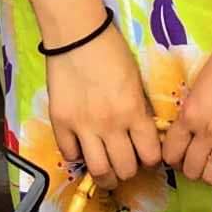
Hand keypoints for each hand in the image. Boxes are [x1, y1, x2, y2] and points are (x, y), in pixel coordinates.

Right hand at [46, 24, 161, 187]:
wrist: (77, 35)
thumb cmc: (112, 51)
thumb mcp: (136, 82)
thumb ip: (139, 111)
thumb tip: (141, 135)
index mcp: (134, 112)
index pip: (150, 155)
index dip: (151, 160)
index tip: (147, 157)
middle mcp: (111, 125)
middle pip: (125, 168)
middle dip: (129, 171)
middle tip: (126, 165)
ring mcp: (83, 126)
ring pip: (99, 170)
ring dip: (106, 176)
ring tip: (106, 173)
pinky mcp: (60, 122)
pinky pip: (70, 154)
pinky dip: (78, 156)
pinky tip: (82, 149)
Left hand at [160, 14, 211, 197]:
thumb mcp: (199, 85)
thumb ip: (192, 111)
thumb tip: (188, 134)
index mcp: (189, 114)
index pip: (170, 153)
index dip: (174, 159)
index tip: (180, 158)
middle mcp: (207, 130)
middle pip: (190, 169)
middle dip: (192, 170)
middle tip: (200, 164)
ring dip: (211, 178)